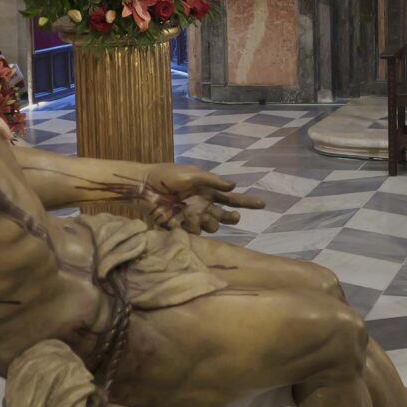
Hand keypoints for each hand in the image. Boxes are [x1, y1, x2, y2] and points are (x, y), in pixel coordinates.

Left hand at [140, 164, 264, 233]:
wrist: (144, 185)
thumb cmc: (167, 176)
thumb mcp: (192, 174)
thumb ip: (212, 181)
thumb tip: (234, 186)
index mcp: (208, 192)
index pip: (232, 199)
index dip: (247, 202)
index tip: (262, 204)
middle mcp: (203, 205)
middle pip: (224, 216)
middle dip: (230, 218)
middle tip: (233, 217)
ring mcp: (192, 217)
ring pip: (210, 227)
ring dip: (205, 222)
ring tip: (193, 213)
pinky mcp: (180, 226)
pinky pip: (191, 232)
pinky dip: (185, 226)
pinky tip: (175, 217)